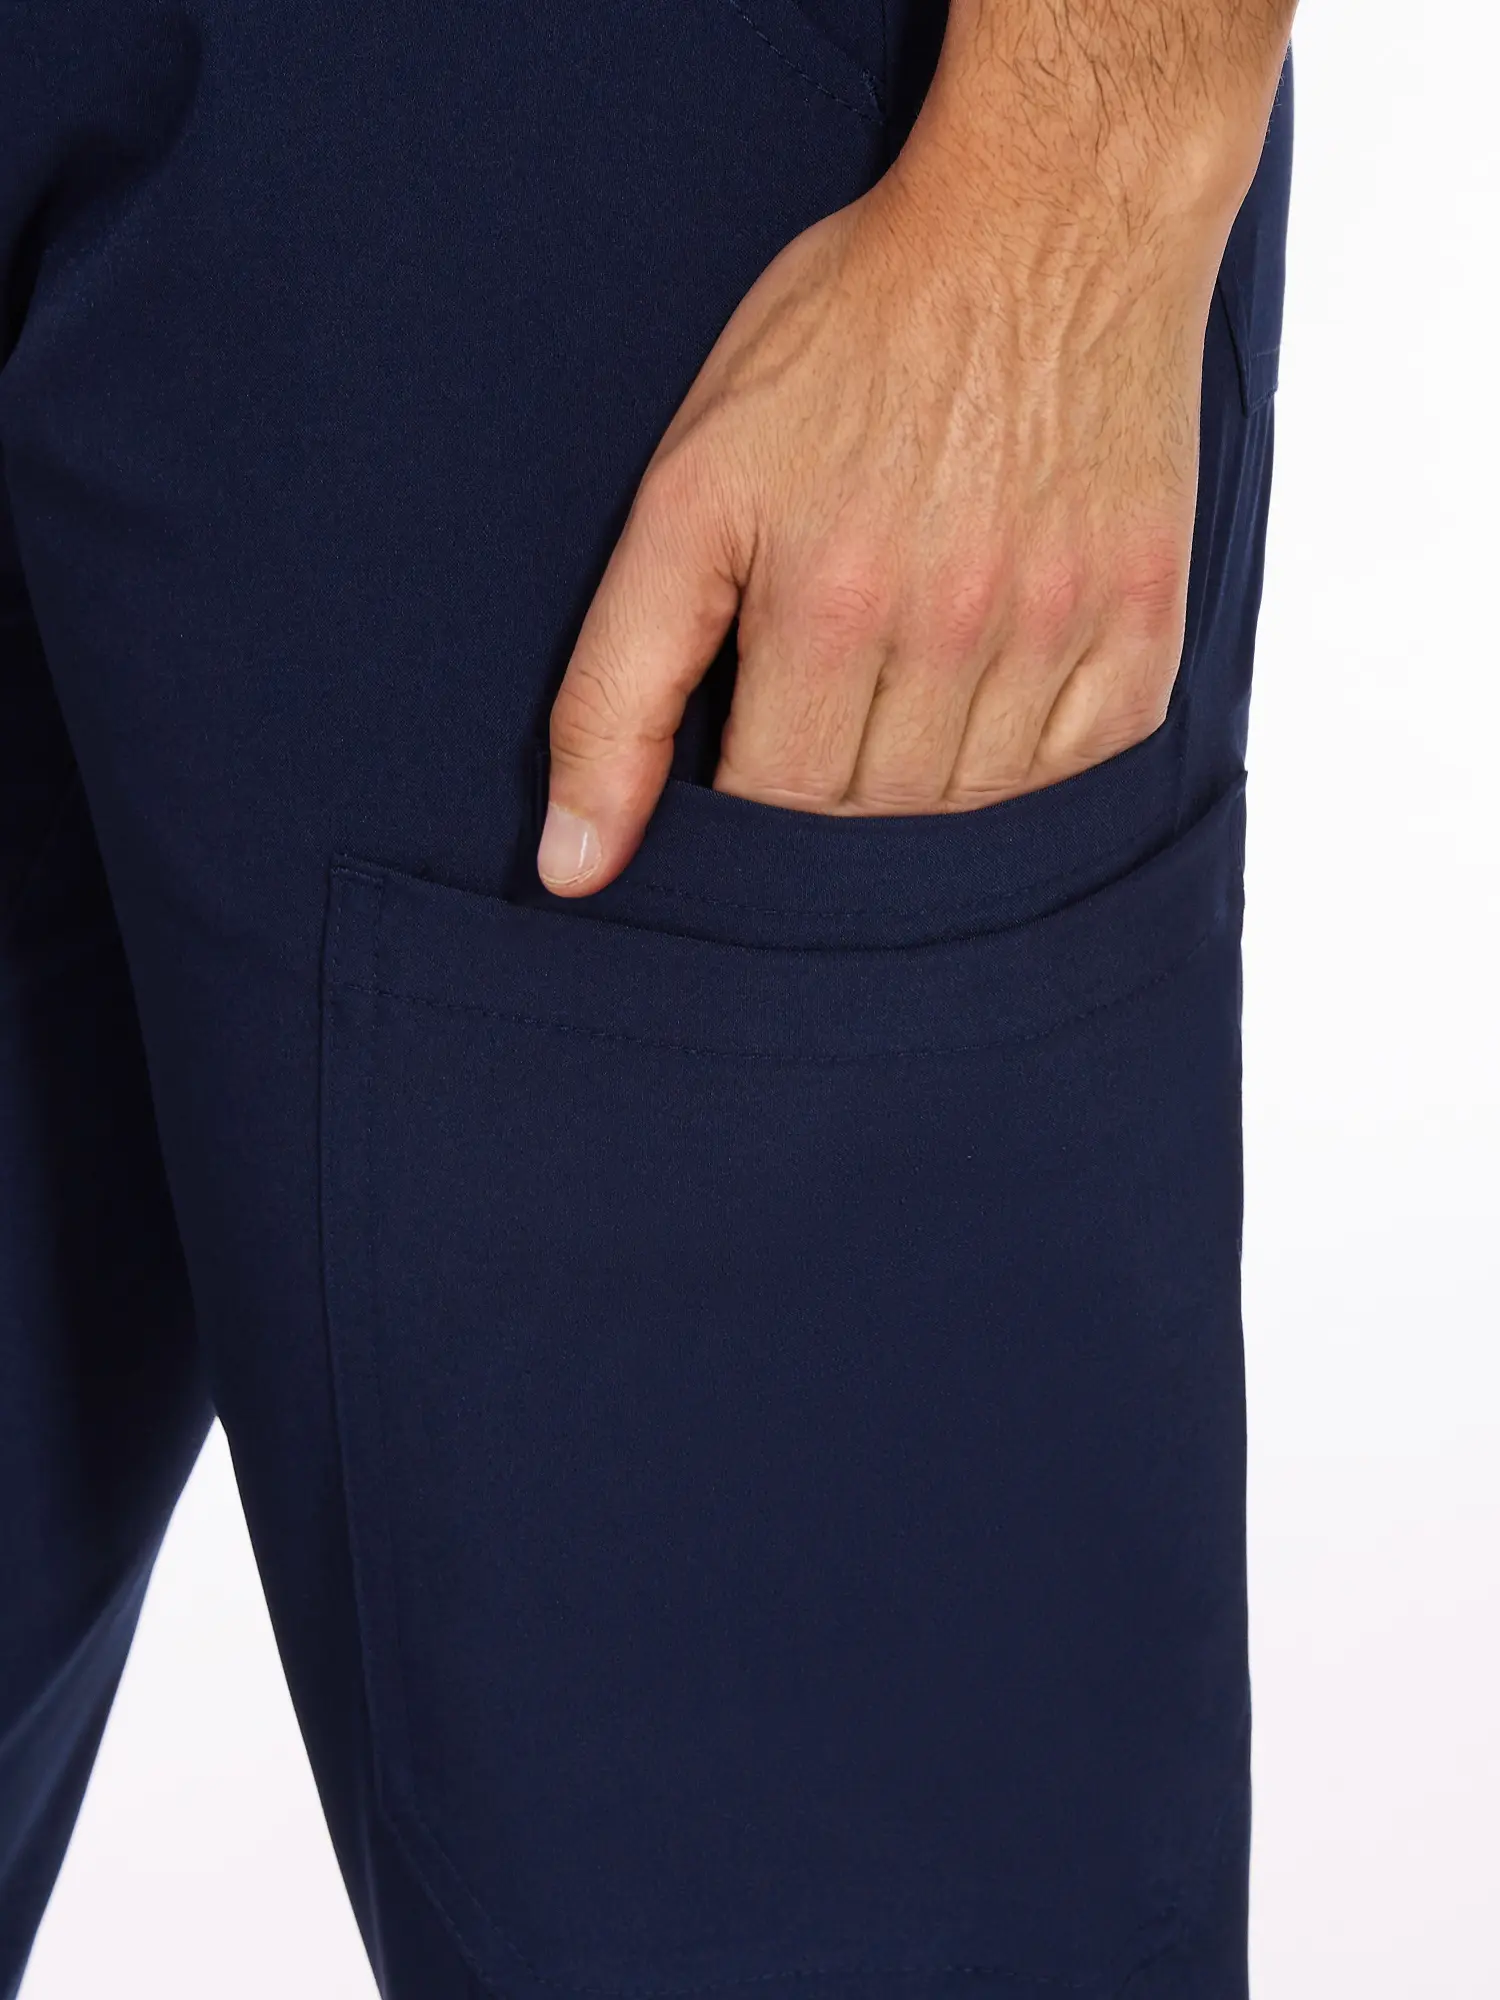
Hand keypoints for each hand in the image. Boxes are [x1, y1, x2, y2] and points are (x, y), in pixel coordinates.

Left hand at [537, 14, 1279, 895]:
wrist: (1046, 216)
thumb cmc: (850, 336)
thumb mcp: (689, 490)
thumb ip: (616, 688)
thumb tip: (571, 870)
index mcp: (828, 603)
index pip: (771, 802)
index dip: (746, 769)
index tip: (753, 698)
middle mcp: (956, 626)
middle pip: (871, 811)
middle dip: (831, 762)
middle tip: (834, 652)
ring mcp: (1063, 625)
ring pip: (972, 802)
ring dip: (925, 760)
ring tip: (910, 646)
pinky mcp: (1146, 618)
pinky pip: (1078, 762)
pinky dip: (1030, 739)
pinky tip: (998, 653)